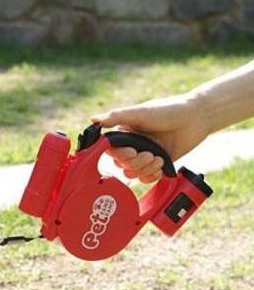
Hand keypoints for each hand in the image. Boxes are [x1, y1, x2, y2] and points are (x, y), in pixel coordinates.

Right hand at [91, 93, 209, 182]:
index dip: (120, 154)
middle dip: (136, 162)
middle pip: (122, 165)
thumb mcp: (140, 112)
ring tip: (158, 158)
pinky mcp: (157, 164)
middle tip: (150, 154)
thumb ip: (116, 116)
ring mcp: (145, 155)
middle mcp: (133, 145)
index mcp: (125, 133)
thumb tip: (93, 120)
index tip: (131, 151)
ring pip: (133, 174)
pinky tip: (161, 166)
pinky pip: (146, 179)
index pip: (111, 150)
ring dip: (145, 169)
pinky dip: (152, 176)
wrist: (196, 118)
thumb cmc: (168, 110)